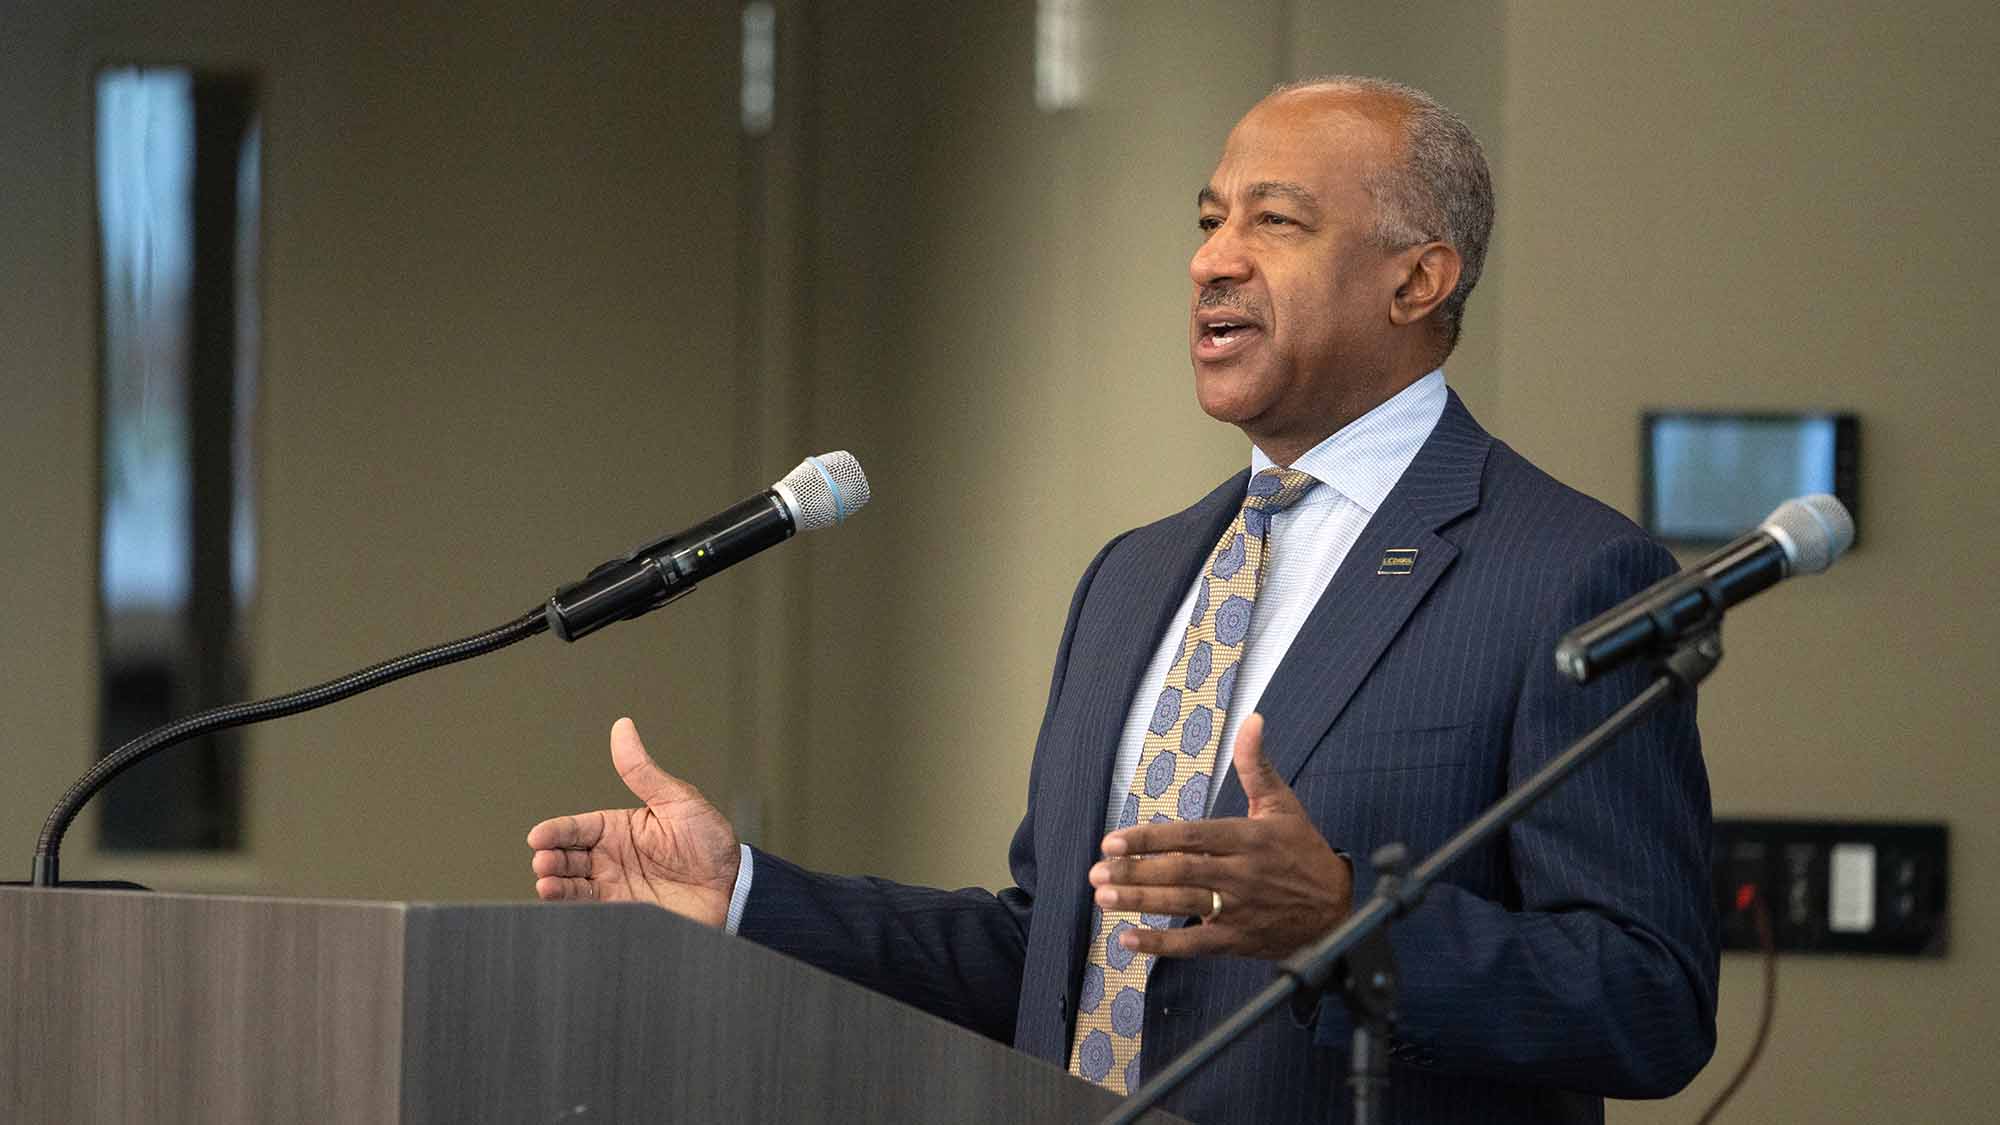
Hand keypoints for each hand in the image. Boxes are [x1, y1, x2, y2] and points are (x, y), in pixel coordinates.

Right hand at [526, 717, 740, 926]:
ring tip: (546, 881)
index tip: (538, 836)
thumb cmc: (709, 842)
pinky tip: (559, 899)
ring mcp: (615, 885)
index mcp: (619, 828)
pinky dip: (571, 904)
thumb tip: (623, 726)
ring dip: (555, 882)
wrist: (733, 887)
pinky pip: (590, 908)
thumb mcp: (677, 799)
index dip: (556, 831)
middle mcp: (611, 857)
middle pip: (568, 856)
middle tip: (543, 860)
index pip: (578, 828)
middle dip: (550, 858)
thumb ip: (643, 771)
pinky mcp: (623, 910)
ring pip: (573, 883)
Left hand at [1088, 712, 1352, 958]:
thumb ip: (1256, 765)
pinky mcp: (1237, 941)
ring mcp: (1238, 910)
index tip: (1113, 840)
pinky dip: (1161, 945)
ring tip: (1103, 898)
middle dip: (1135, 872)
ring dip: (1140, 902)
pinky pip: (1194, 945)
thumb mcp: (1282, 805)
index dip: (1150, 840)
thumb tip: (1253, 720)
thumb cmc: (1303, 851)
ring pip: (1182, 905)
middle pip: (1180, 872)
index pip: (1191, 837)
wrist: (1336, 911)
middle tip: (1097, 872)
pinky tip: (1128, 940)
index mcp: (1248, 838)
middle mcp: (1240, 874)